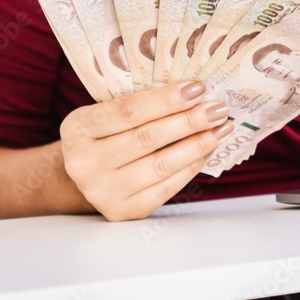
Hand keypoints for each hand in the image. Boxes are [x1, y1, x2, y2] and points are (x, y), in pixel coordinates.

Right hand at [59, 82, 231, 220]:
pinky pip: (166, 188)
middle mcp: (84, 162)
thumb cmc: (105, 136)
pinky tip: (208, 151)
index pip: (128, 111)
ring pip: (161, 165)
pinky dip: (191, 167)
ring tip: (221, 129)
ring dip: (197, 145)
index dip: (166, 100)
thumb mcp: (107, 114)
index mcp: (78, 128)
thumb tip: (195, 94)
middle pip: (147, 138)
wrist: (87, 177)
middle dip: (189, 121)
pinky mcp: (123, 211)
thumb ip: (141, 105)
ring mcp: (102, 191)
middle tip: (218, 110)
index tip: (198, 88)